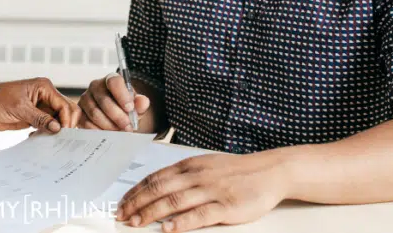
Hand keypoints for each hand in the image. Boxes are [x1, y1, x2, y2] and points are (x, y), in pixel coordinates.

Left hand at [0, 78, 80, 132]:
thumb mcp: (19, 108)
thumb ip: (39, 118)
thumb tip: (57, 128)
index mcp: (44, 87)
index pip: (64, 105)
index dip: (66, 120)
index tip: (62, 133)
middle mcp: (45, 96)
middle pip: (66, 111)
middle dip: (66, 124)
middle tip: (61, 138)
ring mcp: (40, 107)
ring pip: (58, 120)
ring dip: (56, 130)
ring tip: (50, 139)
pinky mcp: (35, 117)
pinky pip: (48, 126)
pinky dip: (48, 133)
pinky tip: (39, 137)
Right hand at [79, 73, 149, 130]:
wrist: (115, 115)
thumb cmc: (125, 107)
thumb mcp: (136, 105)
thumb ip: (141, 103)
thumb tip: (143, 102)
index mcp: (111, 80)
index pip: (114, 82)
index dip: (122, 95)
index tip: (130, 108)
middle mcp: (95, 86)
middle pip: (104, 100)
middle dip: (118, 116)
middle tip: (128, 126)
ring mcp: (85, 98)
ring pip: (95, 113)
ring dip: (109, 125)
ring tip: (119, 131)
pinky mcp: (80, 112)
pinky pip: (87, 123)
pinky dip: (99, 130)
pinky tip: (108, 133)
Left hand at [115, 151, 291, 231]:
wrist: (270, 171)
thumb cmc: (237, 170)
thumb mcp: (206, 165)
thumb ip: (183, 175)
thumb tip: (158, 186)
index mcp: (190, 165)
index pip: (155, 178)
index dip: (136, 191)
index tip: (123, 203)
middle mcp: (197, 176)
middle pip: (159, 189)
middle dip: (137, 203)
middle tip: (122, 216)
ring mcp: (211, 190)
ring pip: (174, 201)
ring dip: (152, 213)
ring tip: (137, 223)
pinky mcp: (226, 206)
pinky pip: (200, 215)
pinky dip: (182, 222)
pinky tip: (169, 229)